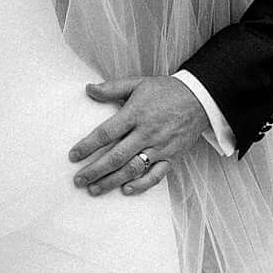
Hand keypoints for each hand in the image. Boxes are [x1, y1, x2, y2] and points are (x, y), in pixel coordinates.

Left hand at [70, 72, 213, 201]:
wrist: (199, 98)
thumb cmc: (166, 91)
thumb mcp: (138, 83)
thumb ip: (112, 88)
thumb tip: (88, 89)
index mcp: (135, 114)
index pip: (106, 133)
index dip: (88, 146)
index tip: (73, 156)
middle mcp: (146, 133)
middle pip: (116, 156)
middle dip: (95, 170)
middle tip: (78, 181)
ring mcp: (160, 147)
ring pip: (132, 169)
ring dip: (112, 181)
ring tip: (94, 189)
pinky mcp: (172, 157)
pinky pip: (156, 175)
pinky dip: (141, 185)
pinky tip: (125, 190)